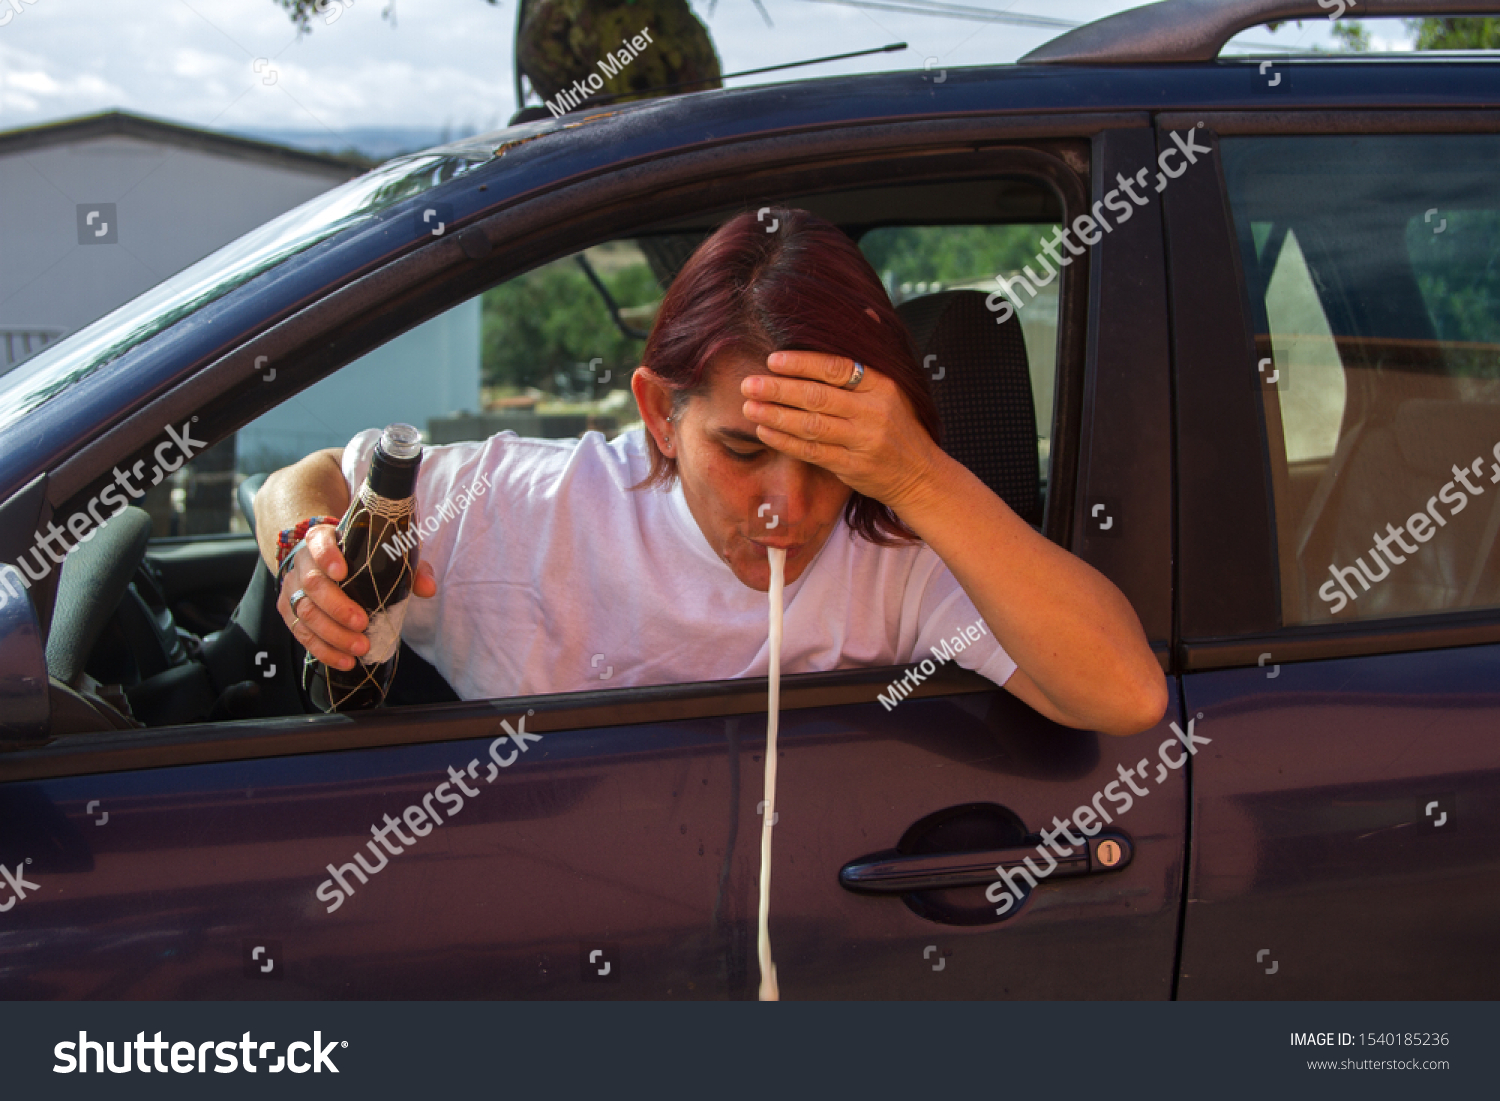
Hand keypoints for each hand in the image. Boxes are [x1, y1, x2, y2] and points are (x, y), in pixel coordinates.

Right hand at [278, 524, 437, 670]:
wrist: (328, 563)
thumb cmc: (361, 558)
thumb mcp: (387, 555)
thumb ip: (410, 568)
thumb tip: (428, 588)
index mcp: (323, 539)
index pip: (319, 542)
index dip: (327, 556)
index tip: (342, 572)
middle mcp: (302, 562)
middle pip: (312, 584)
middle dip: (336, 607)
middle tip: (362, 624)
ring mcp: (292, 587)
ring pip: (305, 612)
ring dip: (332, 634)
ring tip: (360, 648)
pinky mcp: (288, 611)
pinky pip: (301, 634)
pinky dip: (323, 650)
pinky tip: (345, 660)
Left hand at [741, 351, 946, 511]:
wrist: (919, 474)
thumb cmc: (899, 425)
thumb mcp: (896, 387)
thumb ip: (873, 355)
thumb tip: (866, 312)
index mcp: (882, 385)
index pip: (837, 369)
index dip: (802, 364)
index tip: (773, 360)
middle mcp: (872, 412)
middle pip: (818, 397)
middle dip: (779, 389)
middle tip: (749, 384)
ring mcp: (862, 441)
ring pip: (811, 425)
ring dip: (776, 415)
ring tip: (749, 407)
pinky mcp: (852, 466)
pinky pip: (812, 451)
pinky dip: (785, 441)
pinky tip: (764, 431)